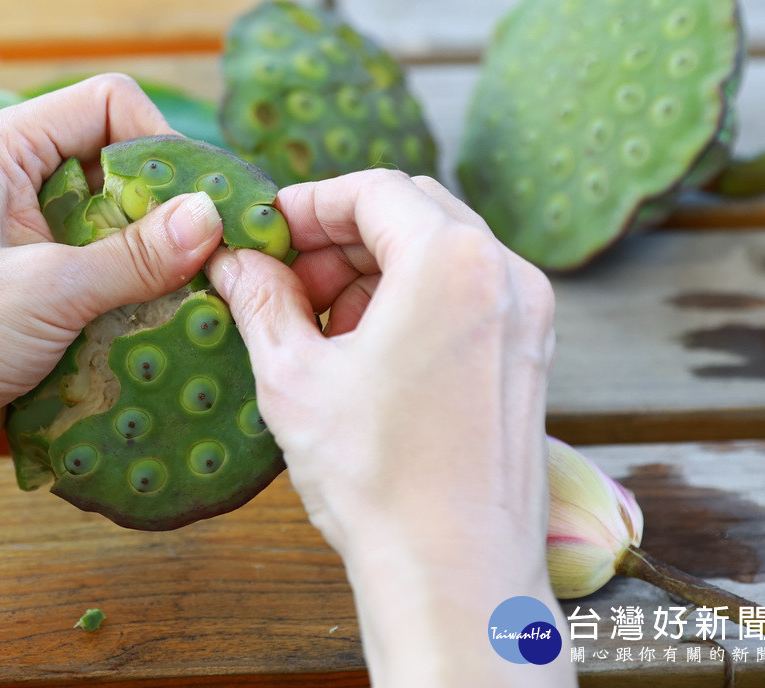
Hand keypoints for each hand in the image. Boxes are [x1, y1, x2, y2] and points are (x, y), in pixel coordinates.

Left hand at [0, 74, 223, 488]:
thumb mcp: (49, 290)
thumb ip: (136, 255)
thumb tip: (213, 217)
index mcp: (3, 150)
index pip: (106, 104)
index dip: (157, 144)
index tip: (194, 206)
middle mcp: (14, 182)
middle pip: (117, 166)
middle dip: (164, 211)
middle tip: (209, 258)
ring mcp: (23, 237)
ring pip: (115, 225)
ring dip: (152, 262)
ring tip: (194, 299)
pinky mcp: (33, 288)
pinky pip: (101, 274)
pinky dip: (133, 296)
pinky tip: (163, 328)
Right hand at [206, 170, 569, 685]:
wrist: (455, 573)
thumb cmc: (378, 479)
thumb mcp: (293, 378)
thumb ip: (260, 301)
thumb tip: (234, 261)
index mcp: (452, 262)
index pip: (374, 190)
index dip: (309, 203)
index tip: (267, 233)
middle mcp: (506, 275)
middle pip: (413, 212)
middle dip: (340, 236)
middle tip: (285, 278)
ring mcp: (527, 317)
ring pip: (441, 252)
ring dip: (375, 269)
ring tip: (317, 322)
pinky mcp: (530, 356)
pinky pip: (466, 295)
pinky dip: (412, 300)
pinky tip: (364, 349)